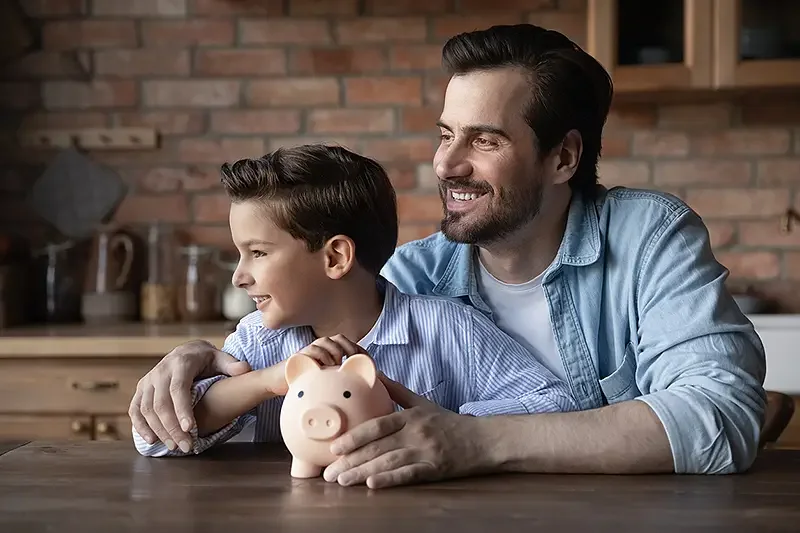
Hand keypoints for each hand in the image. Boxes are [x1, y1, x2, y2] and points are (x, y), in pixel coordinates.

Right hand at [128, 339, 250, 451]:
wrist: (187, 351)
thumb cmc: (206, 359)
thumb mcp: (220, 358)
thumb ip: (231, 364)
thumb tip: (244, 369)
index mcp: (181, 363)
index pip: (178, 388)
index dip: (182, 409)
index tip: (191, 429)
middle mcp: (160, 371)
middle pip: (161, 403)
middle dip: (172, 427)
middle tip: (186, 446)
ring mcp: (148, 380)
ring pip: (146, 409)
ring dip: (159, 430)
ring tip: (174, 446)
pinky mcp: (141, 389)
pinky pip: (135, 409)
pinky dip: (140, 426)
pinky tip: (151, 440)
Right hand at [269, 334, 365, 395]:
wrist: (276, 382)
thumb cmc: (302, 384)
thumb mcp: (324, 383)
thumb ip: (338, 381)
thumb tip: (360, 388)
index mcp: (329, 352)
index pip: (349, 345)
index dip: (360, 351)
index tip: (368, 362)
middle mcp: (321, 348)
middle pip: (341, 339)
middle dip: (351, 348)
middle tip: (355, 362)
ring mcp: (311, 349)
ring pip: (330, 341)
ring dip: (338, 352)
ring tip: (340, 364)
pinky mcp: (301, 355)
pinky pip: (315, 349)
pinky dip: (324, 356)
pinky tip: (327, 367)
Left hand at [322, 374, 486, 488]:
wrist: (483, 440)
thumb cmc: (449, 422)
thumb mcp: (422, 403)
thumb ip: (395, 391)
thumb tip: (374, 371)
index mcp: (410, 417)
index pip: (377, 426)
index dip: (354, 437)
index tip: (334, 447)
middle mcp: (416, 433)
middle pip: (378, 447)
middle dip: (350, 461)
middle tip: (328, 473)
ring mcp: (426, 452)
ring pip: (389, 463)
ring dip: (363, 473)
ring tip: (342, 481)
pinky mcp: (435, 470)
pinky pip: (409, 475)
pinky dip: (391, 480)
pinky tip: (373, 485)